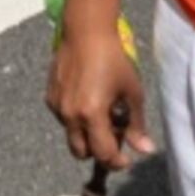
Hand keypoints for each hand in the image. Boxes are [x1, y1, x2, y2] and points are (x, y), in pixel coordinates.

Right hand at [47, 0, 155, 168]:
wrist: (86, 33)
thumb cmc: (114, 60)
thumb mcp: (132, 92)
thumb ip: (137, 124)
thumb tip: (144, 149)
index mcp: (92, 115)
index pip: (103, 154)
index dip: (116, 162)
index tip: (125, 160)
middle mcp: (70, 115)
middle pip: (82, 153)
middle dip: (98, 152)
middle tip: (114, 139)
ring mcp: (57, 107)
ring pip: (71, 137)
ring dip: (87, 136)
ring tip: (102, 116)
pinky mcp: (50, 98)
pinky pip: (63, 120)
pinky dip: (76, 119)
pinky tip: (88, 100)